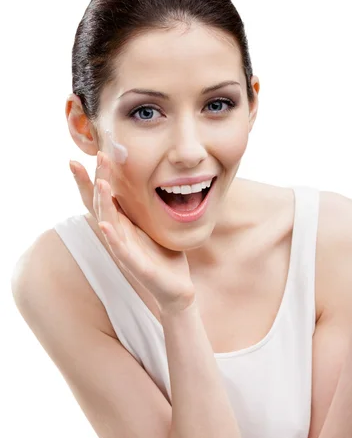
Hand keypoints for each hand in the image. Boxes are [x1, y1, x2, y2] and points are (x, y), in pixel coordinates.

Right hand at [69, 151, 195, 312]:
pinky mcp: (134, 264)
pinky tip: (105, 226)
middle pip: (101, 203)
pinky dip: (112, 237)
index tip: (84, 155)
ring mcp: (123, 249)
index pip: (101, 198)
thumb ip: (143, 206)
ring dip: (103, 203)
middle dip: (97, 179)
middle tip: (97, 156)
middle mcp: (117, 234)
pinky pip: (120, 249)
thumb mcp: (152, 225)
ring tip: (101, 184)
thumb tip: (143, 180)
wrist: (176, 287)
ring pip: (108, 222)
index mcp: (122, 223)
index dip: (91, 178)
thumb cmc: (162, 255)